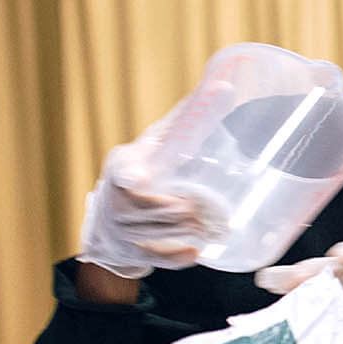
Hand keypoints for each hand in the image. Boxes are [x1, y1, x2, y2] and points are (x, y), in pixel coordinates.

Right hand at [77, 93, 229, 278]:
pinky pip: (155, 258)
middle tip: (200, 211)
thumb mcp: (159, 141)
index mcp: (123, 164)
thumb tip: (228, 85)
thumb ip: (190, 118)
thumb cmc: (147, 168)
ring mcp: (120, 228)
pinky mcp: (130, 252)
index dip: (129, 175)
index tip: (138, 180)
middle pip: (145, 208)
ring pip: (152, 234)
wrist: (114, 215)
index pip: (123, 171)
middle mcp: (115, 196)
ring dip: (180, 232)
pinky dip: (175, 256)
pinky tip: (196, 252)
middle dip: (173, 211)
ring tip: (208, 228)